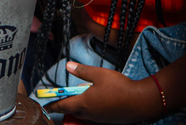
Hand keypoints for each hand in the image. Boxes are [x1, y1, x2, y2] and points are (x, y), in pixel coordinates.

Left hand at [43, 62, 161, 123]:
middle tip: (61, 98)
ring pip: (82, 114)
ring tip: (79, 97)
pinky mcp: (106, 121)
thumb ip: (82, 71)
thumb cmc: (119, 87)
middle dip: (65, 105)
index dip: (52, 105)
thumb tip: (67, 65)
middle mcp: (89, 113)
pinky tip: (95, 102)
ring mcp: (98, 119)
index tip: (45, 106)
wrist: (141, 102)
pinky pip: (92, 117)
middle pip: (72, 110)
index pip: (62, 105)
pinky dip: (88, 110)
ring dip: (77, 107)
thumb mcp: (99, 74)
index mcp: (84, 103)